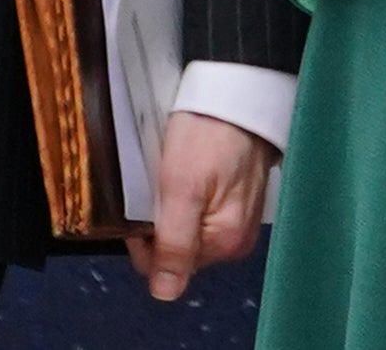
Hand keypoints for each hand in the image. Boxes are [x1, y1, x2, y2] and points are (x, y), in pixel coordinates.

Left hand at [125, 112, 275, 299]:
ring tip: (176, 175)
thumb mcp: (181, 189)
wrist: (240, 92)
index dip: (143, 238)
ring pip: (187, 230)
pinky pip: (202, 213)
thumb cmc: (210, 135)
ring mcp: (242, 219)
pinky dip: (188, 198)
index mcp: (226, 242)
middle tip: (161, 185)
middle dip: (160, 223)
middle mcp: (238, 239)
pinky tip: (191, 173)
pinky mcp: (241, 200)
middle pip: (177, 249)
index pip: (163, 266)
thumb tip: (165, 294)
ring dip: (173, 209)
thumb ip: (174, 245)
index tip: (145, 202)